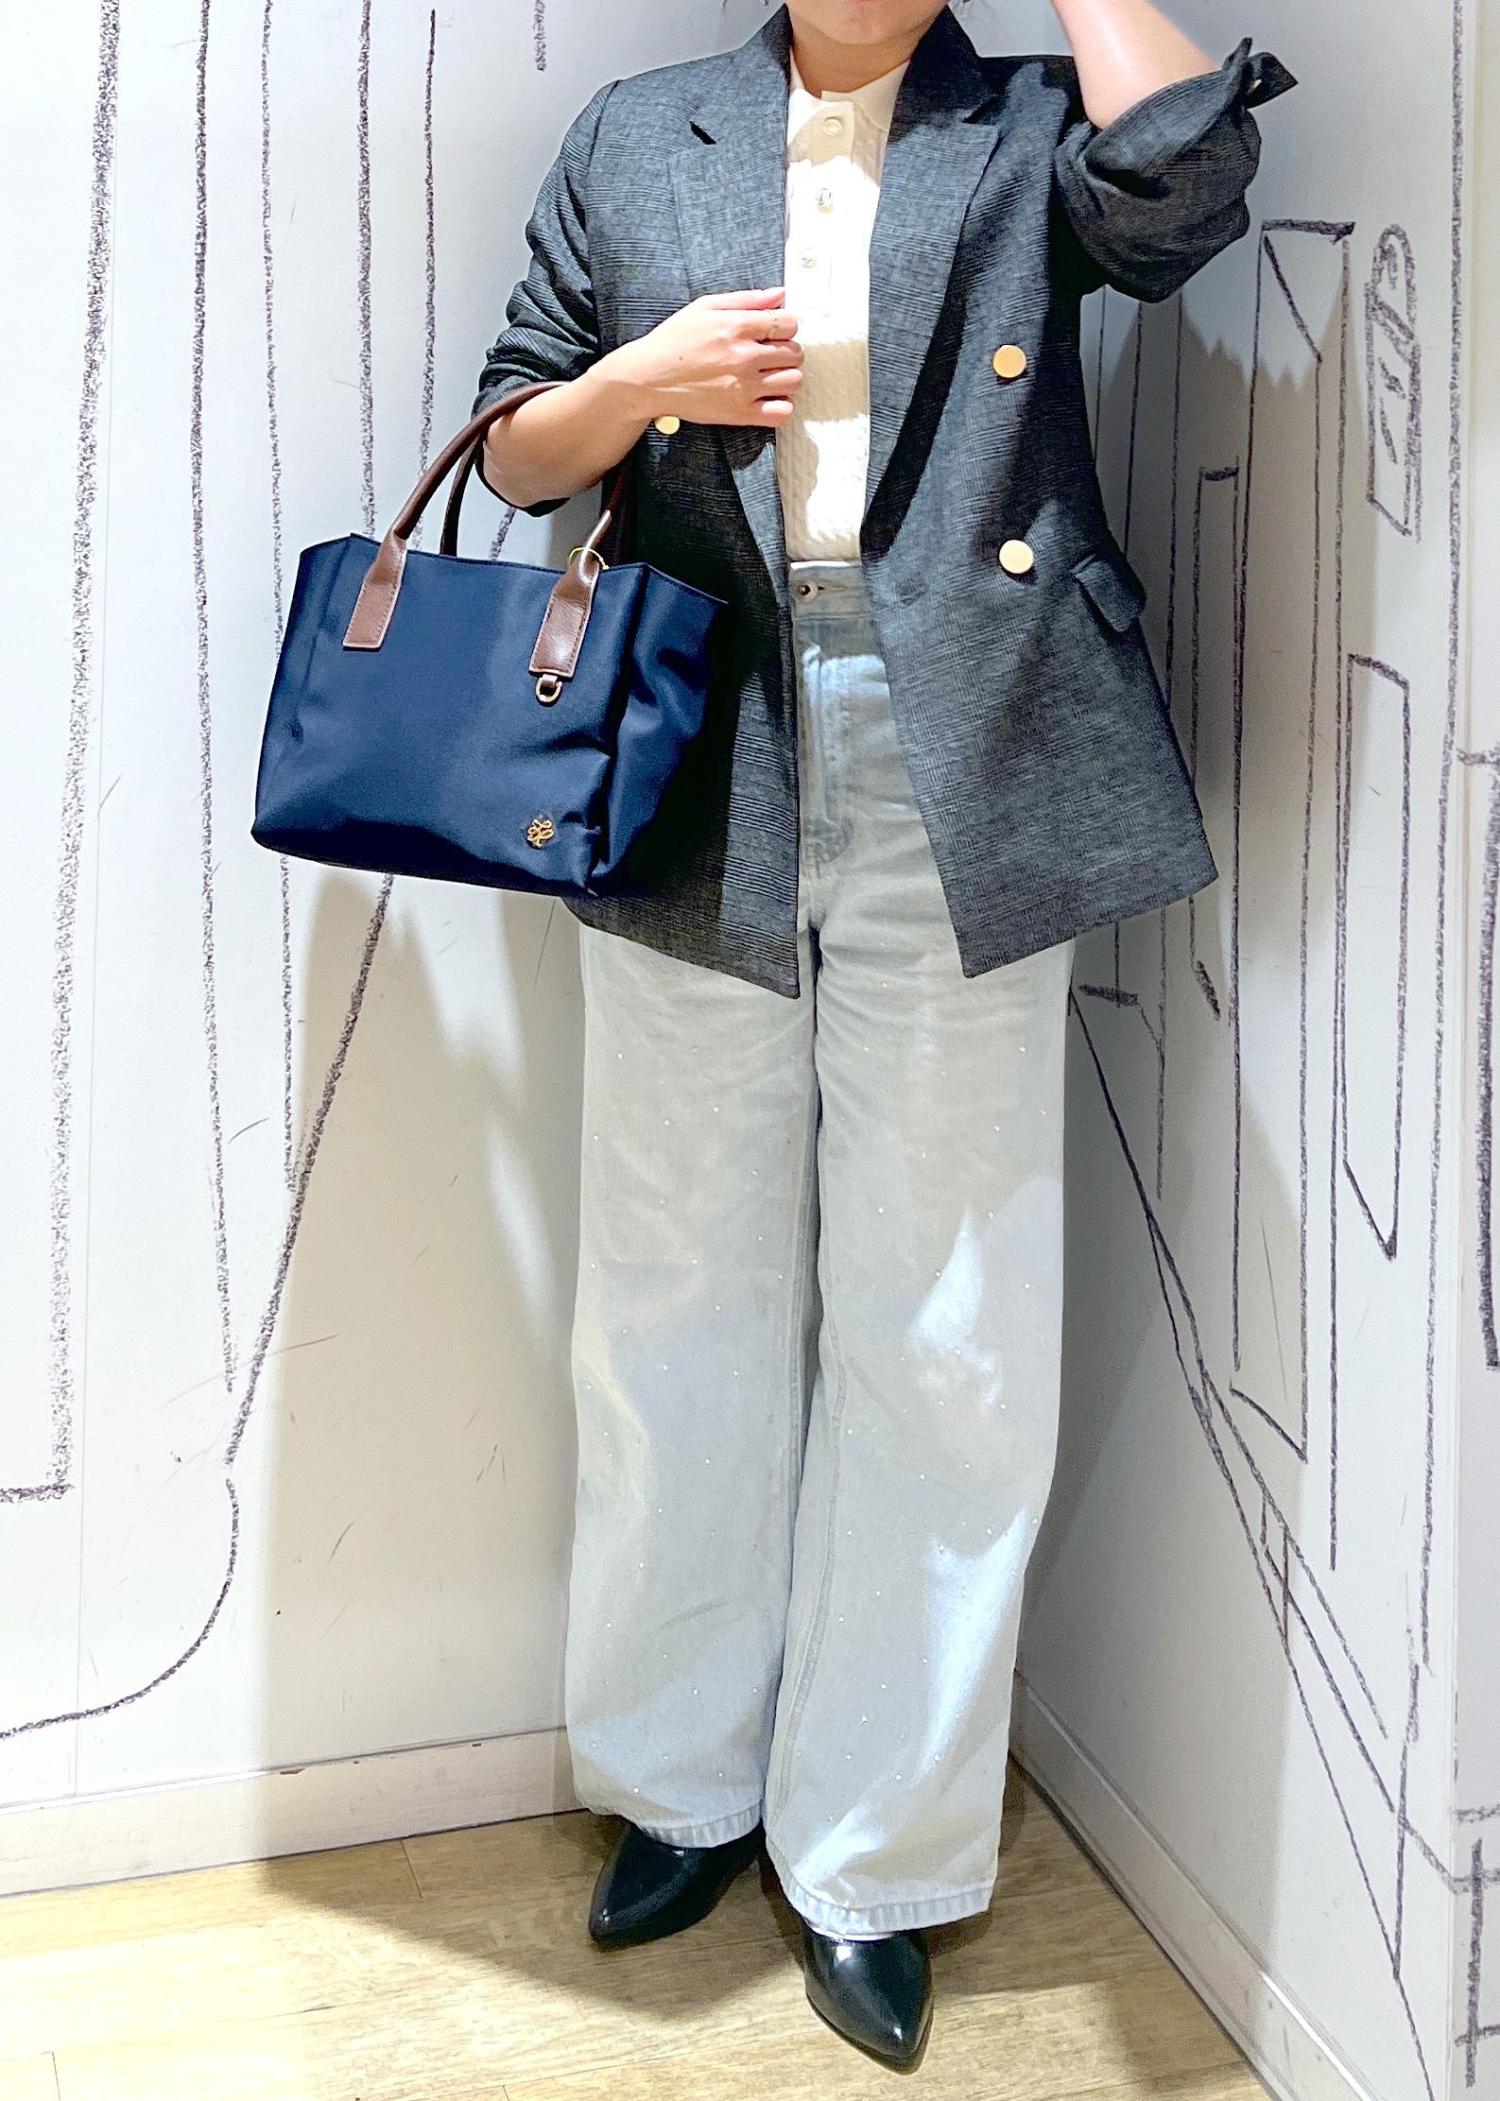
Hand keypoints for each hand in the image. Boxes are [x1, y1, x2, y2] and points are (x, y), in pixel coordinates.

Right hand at [604, 288, 803, 428]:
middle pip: (795, 353)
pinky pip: (782, 413)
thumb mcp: (705, 307)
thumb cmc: (674, 341)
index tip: (775, 332)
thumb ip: (746, 299)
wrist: (648, 378)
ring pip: (794, 381)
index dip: (786, 326)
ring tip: (769, 376)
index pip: (789, 323)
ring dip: (787, 377)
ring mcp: (744, 388)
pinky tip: (768, 398)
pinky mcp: (740, 414)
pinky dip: (782, 406)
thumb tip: (780, 294)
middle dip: (787, 351)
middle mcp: (745, 357)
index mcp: (737, 326)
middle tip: (770, 355)